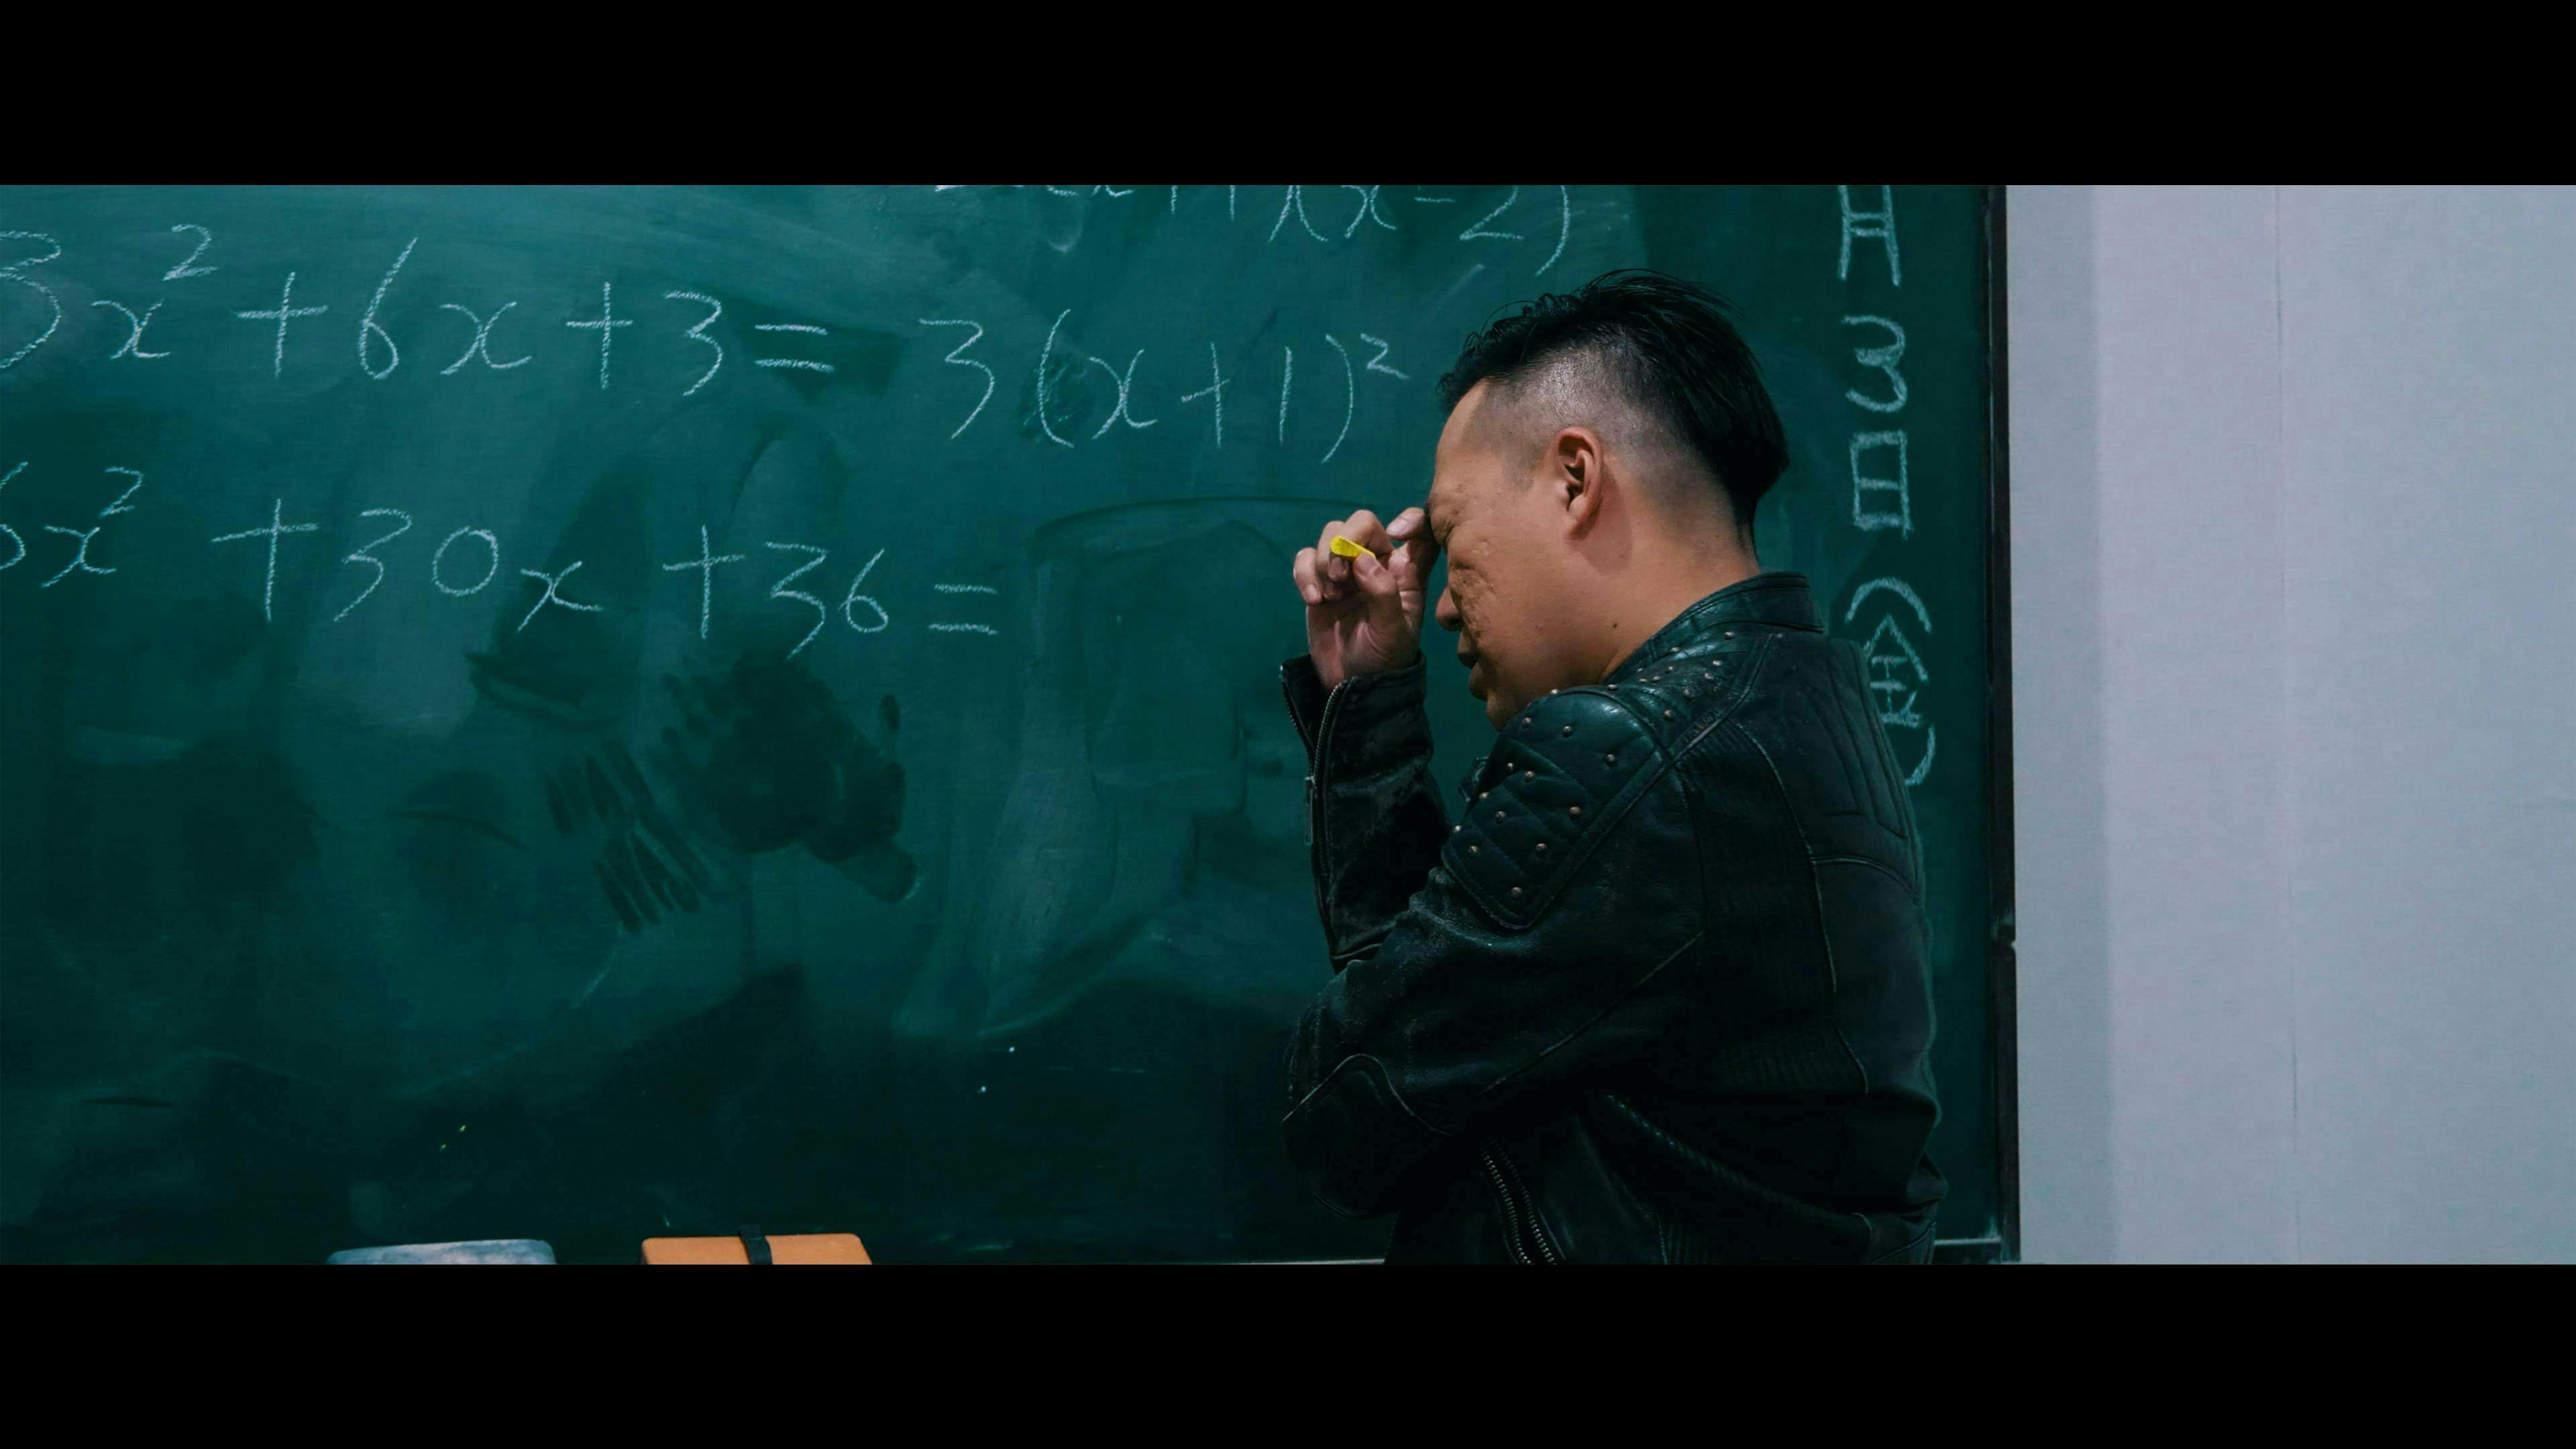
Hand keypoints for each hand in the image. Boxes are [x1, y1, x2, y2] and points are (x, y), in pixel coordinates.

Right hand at [1293, 507, 1436, 690]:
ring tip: (1328, 596)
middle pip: (1362, 522)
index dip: (1411, 519)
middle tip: (1339, 577)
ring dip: (1324, 559)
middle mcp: (1378, 561)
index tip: (1395, 532)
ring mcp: (1347, 569)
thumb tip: (1363, 558)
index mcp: (1406, 570)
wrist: (1352, 685)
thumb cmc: (1384, 658)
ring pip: (1331, 534)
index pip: (1417, 528)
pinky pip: (1306, 557)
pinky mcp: (1319, 581)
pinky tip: (1313, 601)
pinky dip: (1304, 574)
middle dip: (1345, 541)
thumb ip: (1384, 594)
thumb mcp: (1393, 632)